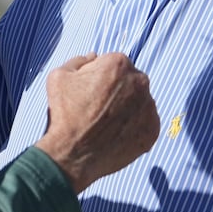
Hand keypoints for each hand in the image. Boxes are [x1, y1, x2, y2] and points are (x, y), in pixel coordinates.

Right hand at [34, 53, 158, 193]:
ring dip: (127, 108)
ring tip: (106, 124)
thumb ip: (79, 60)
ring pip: (140, 102)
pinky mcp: (153, 130)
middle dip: (118, 90)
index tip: (91, 91)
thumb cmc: (65, 114)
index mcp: (119, 64)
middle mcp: (140, 82)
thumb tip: (93, 56)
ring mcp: (149, 108)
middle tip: (98, 108)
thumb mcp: (60, 76)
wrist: (73, 154)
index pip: (114, 64)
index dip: (100, 77)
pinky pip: (145, 123)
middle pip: (131, 81)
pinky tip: (115, 135)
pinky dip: (133, 128)